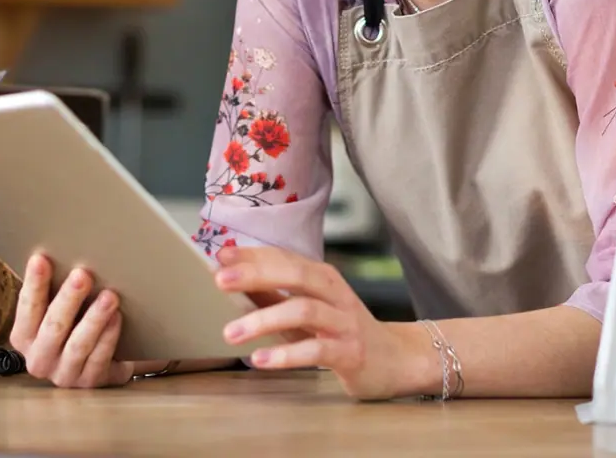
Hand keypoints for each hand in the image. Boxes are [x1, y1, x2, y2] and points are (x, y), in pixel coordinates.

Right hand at [8, 253, 134, 388]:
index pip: (27, 308)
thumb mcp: (56, 310)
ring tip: (109, 296)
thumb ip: (52, 290)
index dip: (34, 284)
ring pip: (78, 344)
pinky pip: (99, 357)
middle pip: (53, 327)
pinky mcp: (88, 382)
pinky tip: (117, 317)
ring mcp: (63, 374)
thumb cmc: (72, 326)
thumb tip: (59, 249)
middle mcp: (39, 359)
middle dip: (68, 299)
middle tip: (83, 275)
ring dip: (94, 318)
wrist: (97, 362)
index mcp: (24, 337)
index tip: (41, 258)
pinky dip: (109, 336)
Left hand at [213, 246, 418, 400]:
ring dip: (263, 319)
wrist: (396, 359)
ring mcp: (344, 321)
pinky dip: (285, 354)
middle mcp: (335, 293)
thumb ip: (274, 296)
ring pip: (303, 310)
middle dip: (256, 274)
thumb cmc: (342, 331)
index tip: (220, 255)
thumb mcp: (307, 309)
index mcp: (322, 277)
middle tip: (220, 281)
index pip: (284, 257)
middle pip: (295, 274)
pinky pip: (316, 349)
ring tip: (230, 333)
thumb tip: (231, 280)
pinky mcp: (350, 352)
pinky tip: (260, 360)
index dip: (252, 255)